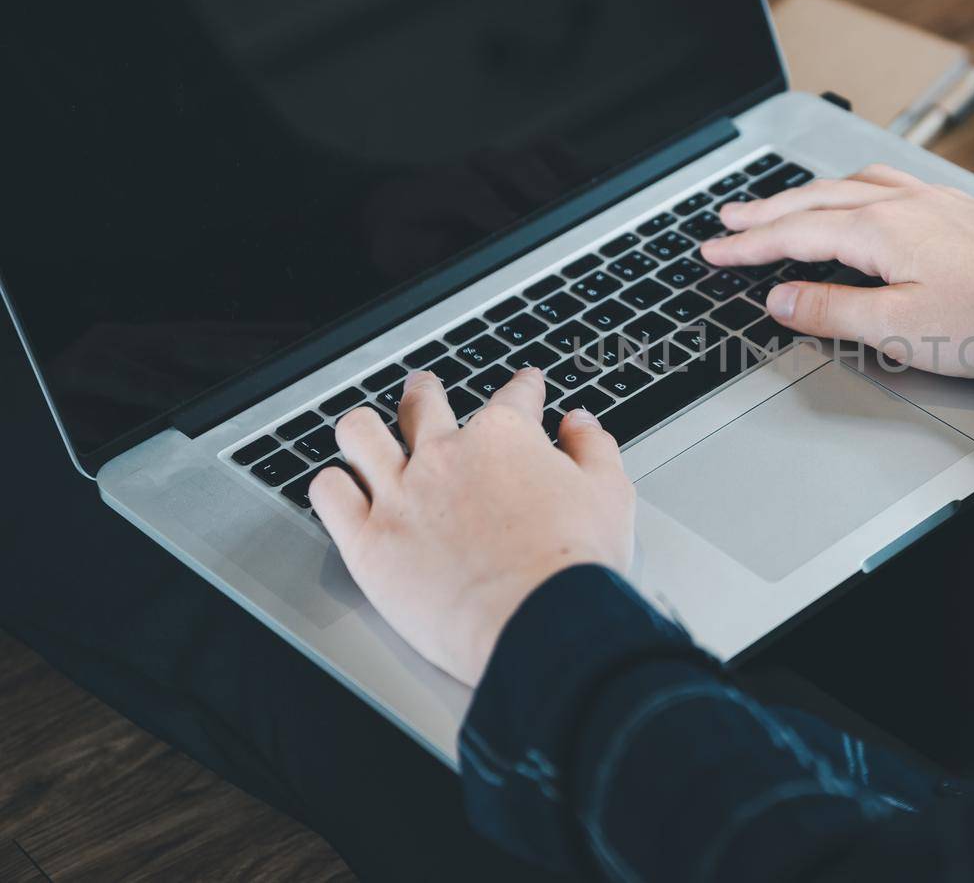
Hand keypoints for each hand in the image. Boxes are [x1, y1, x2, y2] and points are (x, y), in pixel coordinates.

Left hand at [309, 369, 634, 686]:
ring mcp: (401, 495)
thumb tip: (580, 423)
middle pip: (422, 405)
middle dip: (424, 392)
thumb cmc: (574, 565)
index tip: (527, 386)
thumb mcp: (610, 494)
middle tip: (424, 390)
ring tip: (365, 430)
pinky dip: (332, 486)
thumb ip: (593, 448)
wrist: (538, 622)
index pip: (514, 396)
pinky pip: (329, 495)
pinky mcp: (369, 542)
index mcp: (506, 438)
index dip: (524, 387)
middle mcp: (446, 455)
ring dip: (364, 429)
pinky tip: (340, 488)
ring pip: (360, 436)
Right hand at [701, 164, 973, 376]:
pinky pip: (887, 184)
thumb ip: (832, 312)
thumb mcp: (899, 330)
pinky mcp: (958, 210)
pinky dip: (851, 189)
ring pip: (851, 187)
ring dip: (806, 196)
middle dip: (765, 213)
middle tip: (727, 221)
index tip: (712, 252)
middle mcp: (902, 205)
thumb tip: (780, 300)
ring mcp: (932, 202)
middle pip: (814, 202)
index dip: (747, 248)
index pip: (794, 235)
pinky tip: (861, 197)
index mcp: (879, 232)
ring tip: (781, 206)